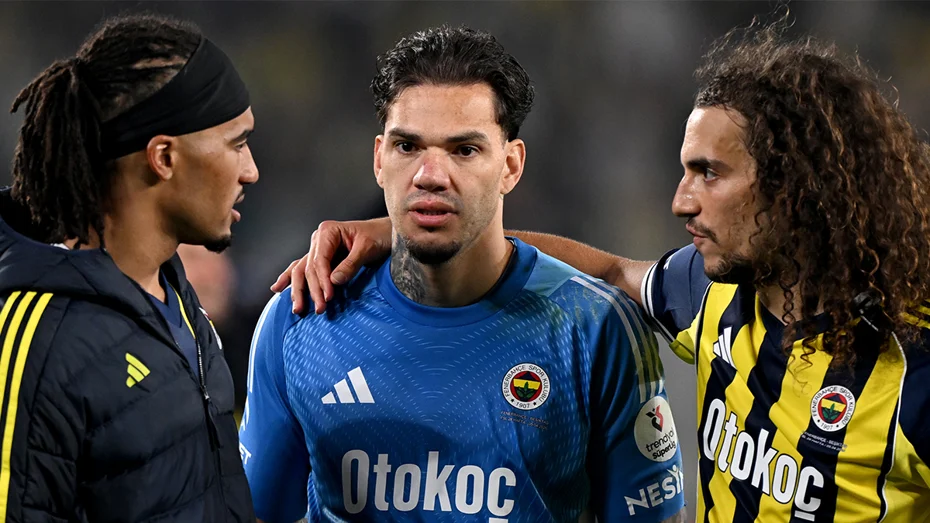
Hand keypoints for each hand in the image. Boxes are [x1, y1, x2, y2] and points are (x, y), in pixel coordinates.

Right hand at [270, 217, 391, 313]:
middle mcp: (319, 240)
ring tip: (298, 309)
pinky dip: (289, 279)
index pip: (319, 260)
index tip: (328, 296)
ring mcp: (318, 250)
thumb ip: (351, 264)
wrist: (386, 233)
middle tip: (319, 308)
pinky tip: (278, 289)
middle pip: (308, 268)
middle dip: (312, 290)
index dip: (322, 280)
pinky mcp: (322, 260)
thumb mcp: (367, 248)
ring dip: (298, 291)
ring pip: (301, 271)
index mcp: (328, 231)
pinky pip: (302, 270)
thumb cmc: (379, 236)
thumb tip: (334, 281)